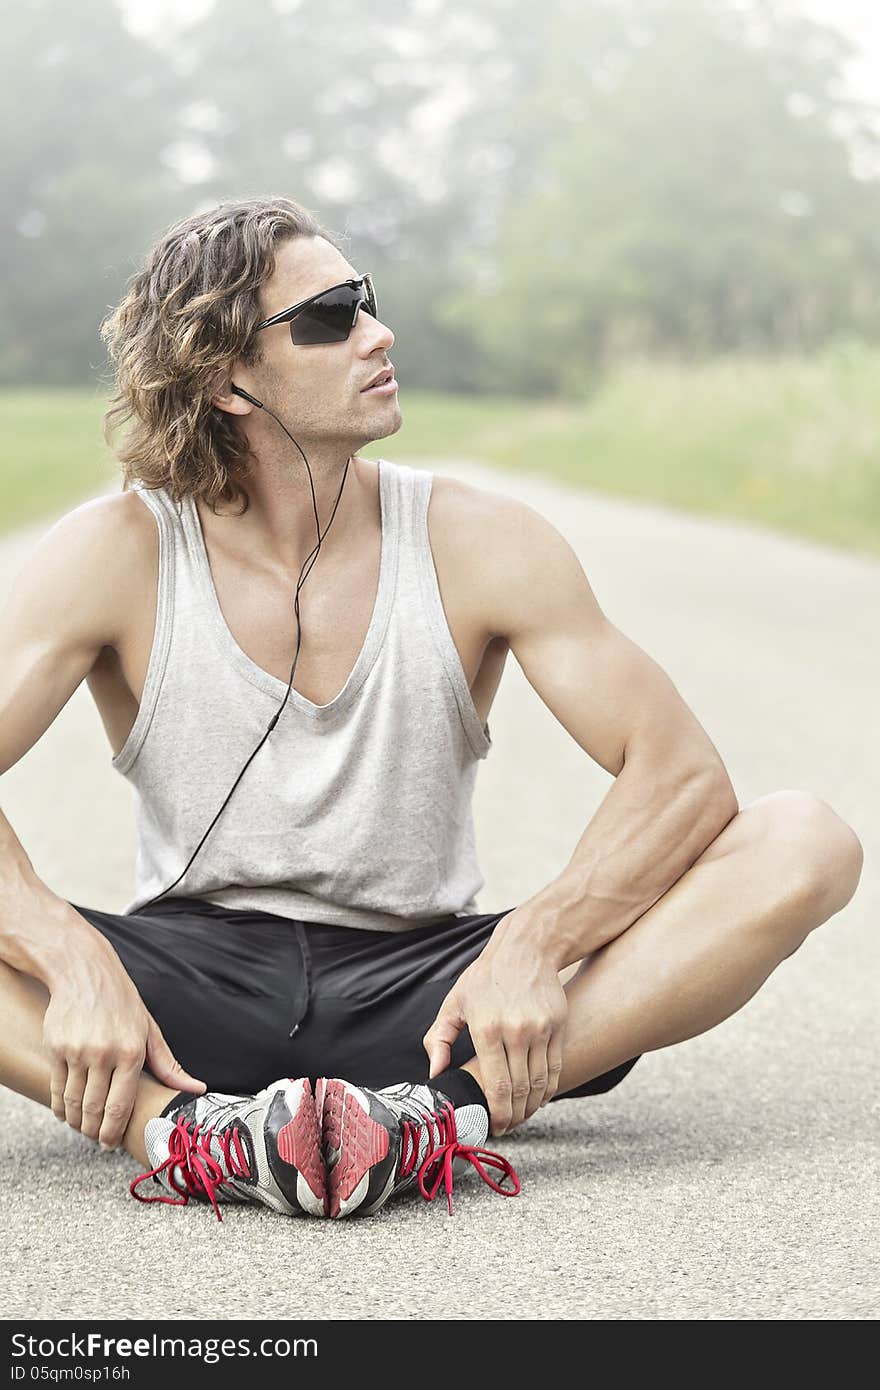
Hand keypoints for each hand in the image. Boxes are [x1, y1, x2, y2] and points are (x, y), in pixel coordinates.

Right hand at [42, 944, 205, 1150]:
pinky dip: (60, 1107)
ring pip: (73, 1103)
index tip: (111, 1144)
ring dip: (76, 1122)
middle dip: (95, 1132)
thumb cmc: (122, 1002)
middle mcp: (104, 1053)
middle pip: (94, 1110)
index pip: (120, 1107)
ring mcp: (77, 1051)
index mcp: (132, 1052)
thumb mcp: (150, 1030)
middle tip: (98, 1139)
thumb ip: (169, 1066)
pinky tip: (66, 1112)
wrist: (85, 972)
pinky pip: (56, 1088)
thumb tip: (197, 1089)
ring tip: (83, 1127)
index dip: (113, 1132)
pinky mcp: (56, 1048)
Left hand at [423, 909, 567, 1135]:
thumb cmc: (485, 978)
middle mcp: (516, 1031)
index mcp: (487, 1029)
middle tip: (507, 1127)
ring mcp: (540, 1029)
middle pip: (520, 1090)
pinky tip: (538, 1098)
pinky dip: (548, 1089)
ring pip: (540, 1083)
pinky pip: (555, 1068)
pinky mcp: (557, 1026)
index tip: (494, 1126)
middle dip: (514, 1116)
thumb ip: (438, 1039)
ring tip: (521, 1116)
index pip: (497, 1085)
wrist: (525, 950)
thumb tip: (435, 1073)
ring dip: (532, 1107)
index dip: (497, 1113)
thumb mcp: (454, 1003)